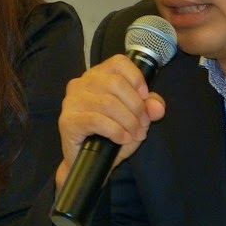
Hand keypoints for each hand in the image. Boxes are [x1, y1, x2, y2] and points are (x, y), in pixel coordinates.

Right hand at [55, 54, 165, 189]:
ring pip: (108, 103)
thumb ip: (148, 109)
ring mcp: (71, 101)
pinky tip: (122, 139)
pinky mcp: (67, 120)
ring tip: (135, 134)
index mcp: (97, 75)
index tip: (145, 97)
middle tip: (143, 125)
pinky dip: (115, 130)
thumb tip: (157, 107)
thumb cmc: (110, 136)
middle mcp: (81, 83)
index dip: (136, 77)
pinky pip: (97, 120)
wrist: (87, 164)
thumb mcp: (135, 119)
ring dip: (128, 121)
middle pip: (116, 83)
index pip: (118, 62)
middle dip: (136, 106)